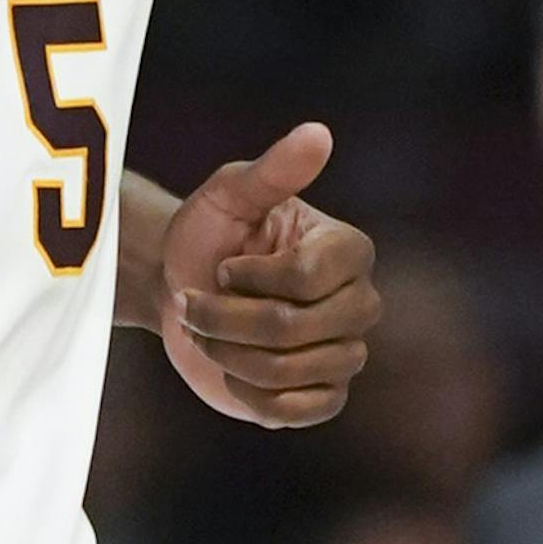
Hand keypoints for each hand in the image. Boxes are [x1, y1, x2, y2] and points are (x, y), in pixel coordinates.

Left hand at [157, 122, 378, 427]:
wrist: (181, 289)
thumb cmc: (208, 234)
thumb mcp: (229, 194)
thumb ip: (274, 171)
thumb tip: (319, 132)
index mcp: (348, 250)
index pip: (305, 279)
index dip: (247, 276)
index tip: (223, 264)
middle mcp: (360, 303)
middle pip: (292, 329)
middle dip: (225, 318)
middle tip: (195, 301)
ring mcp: (346, 354)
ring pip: (285, 371)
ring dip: (225, 351)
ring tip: (208, 329)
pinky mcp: (323, 397)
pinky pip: (290, 411)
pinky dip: (244, 389)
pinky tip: (229, 364)